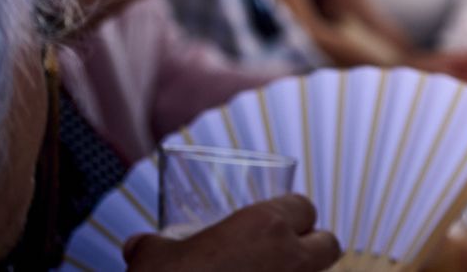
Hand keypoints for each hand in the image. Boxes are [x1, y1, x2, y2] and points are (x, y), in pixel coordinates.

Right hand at [123, 195, 339, 271]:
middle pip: (329, 244)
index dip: (294, 215)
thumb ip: (150, 246)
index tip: (279, 225)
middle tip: (286, 255)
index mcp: (264, 226)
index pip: (304, 207)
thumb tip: (137, 244)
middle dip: (314, 248)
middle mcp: (289, 257)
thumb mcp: (151, 259)